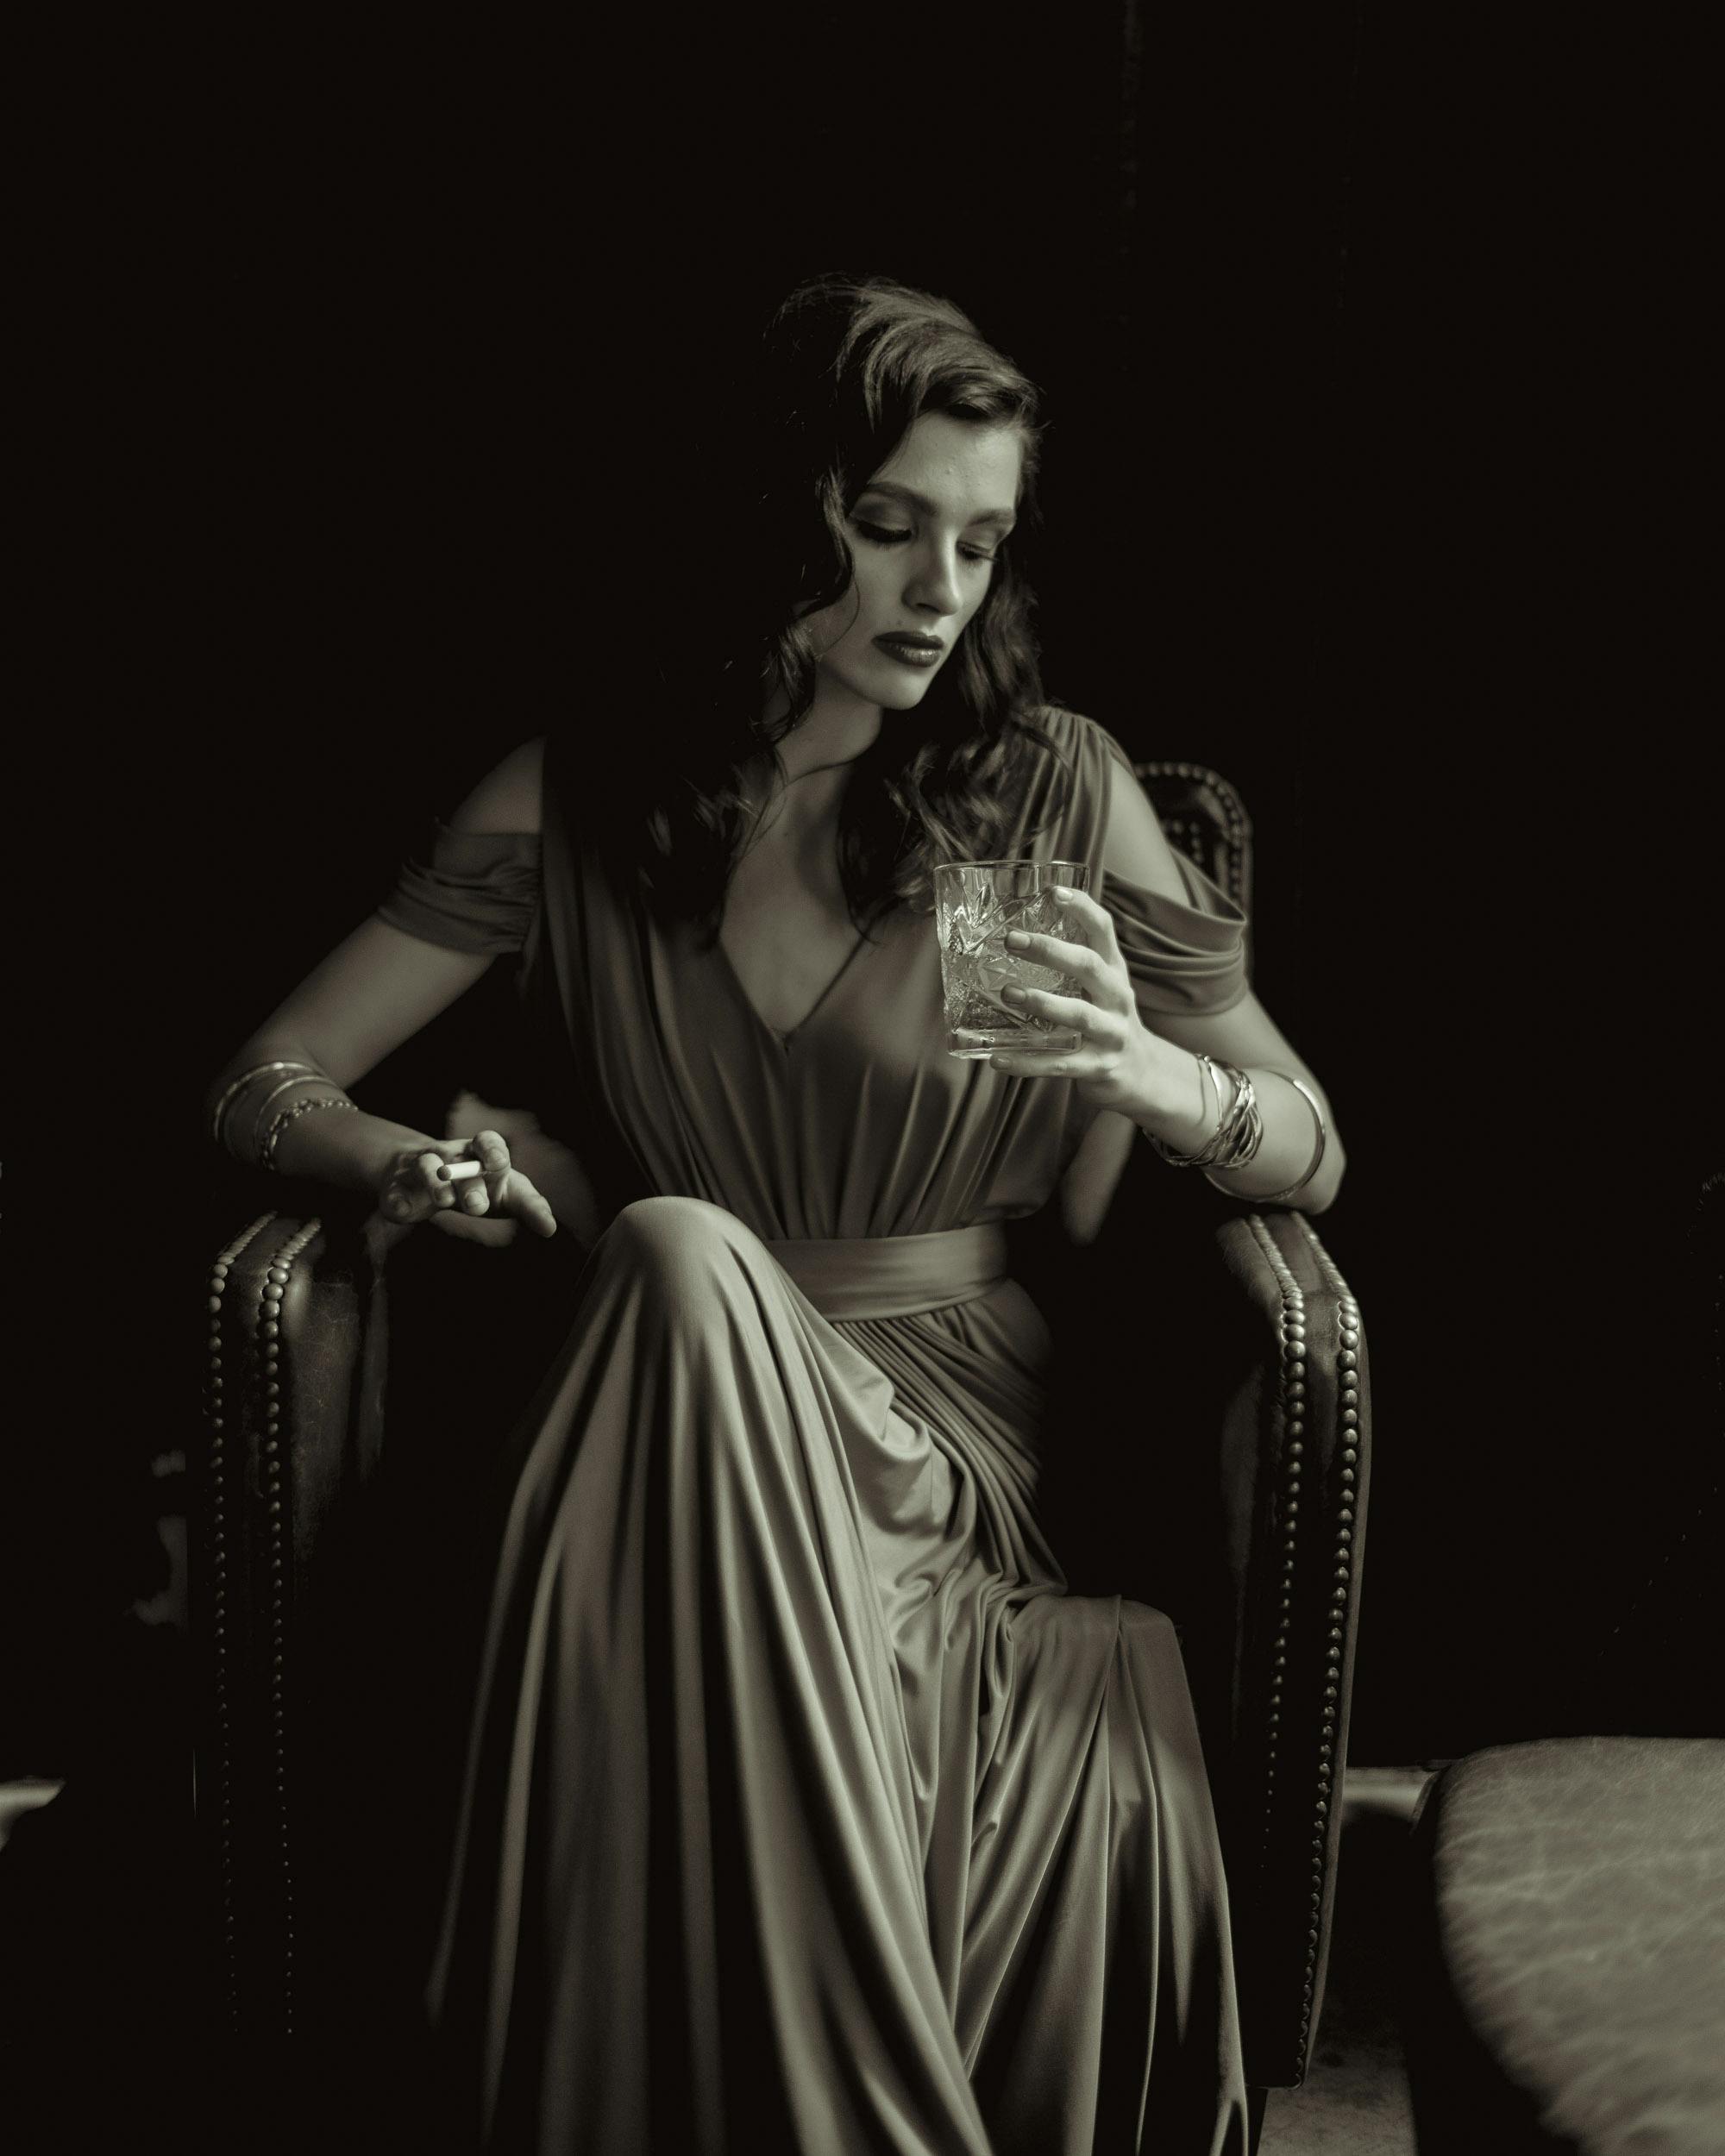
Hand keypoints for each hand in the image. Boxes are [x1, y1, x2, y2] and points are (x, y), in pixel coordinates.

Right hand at [376, 1129, 557, 1242]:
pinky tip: (405, 1211)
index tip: (497, 1162)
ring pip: (427, 1169)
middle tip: (478, 1206)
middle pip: (461, 1164)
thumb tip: (551, 1227)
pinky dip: (399, 1201)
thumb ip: (530, 1205)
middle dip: (470, 1183)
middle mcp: (452, 1157)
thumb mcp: (506, 1193)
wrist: (421, 1175)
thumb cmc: (478, 1185)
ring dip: (436, 1184)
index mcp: (482, 1156)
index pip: (490, 1145)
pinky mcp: (398, 1188)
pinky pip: (395, 1193)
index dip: (493, 1151)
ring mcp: (422, 1169)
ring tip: (443, 1201)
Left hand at [984, 885, 1166, 1116]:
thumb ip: (1070, 965)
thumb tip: (1015, 936)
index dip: (1083, 908)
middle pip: (1088, 966)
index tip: (1054, 892)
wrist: (1141, 1073)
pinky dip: (1028, 1063)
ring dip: (1042, 1002)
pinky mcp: (1098, 1067)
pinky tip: (998, 1058)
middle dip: (1050, 950)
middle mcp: (1117, 997)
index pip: (1104, 930)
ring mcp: (1111, 1033)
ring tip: (1008, 992)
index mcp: (1114, 971)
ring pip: (1078, 1015)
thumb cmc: (1107, 1020)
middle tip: (1012, 939)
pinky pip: (1060, 1064)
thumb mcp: (1100, 986)